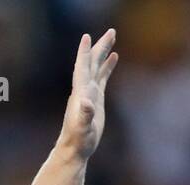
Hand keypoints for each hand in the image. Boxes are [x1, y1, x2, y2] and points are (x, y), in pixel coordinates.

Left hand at [58, 28, 117, 161]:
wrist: (75, 148)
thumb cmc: (78, 139)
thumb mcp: (83, 127)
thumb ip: (86, 115)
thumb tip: (88, 103)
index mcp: (81, 92)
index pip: (83, 67)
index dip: (84, 53)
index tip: (87, 36)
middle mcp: (84, 89)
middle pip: (92, 62)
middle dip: (101, 46)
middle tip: (112, 31)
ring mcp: (91, 92)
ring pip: (98, 67)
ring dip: (104, 52)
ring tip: (112, 38)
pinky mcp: (96, 99)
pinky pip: (102, 77)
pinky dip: (107, 66)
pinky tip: (114, 58)